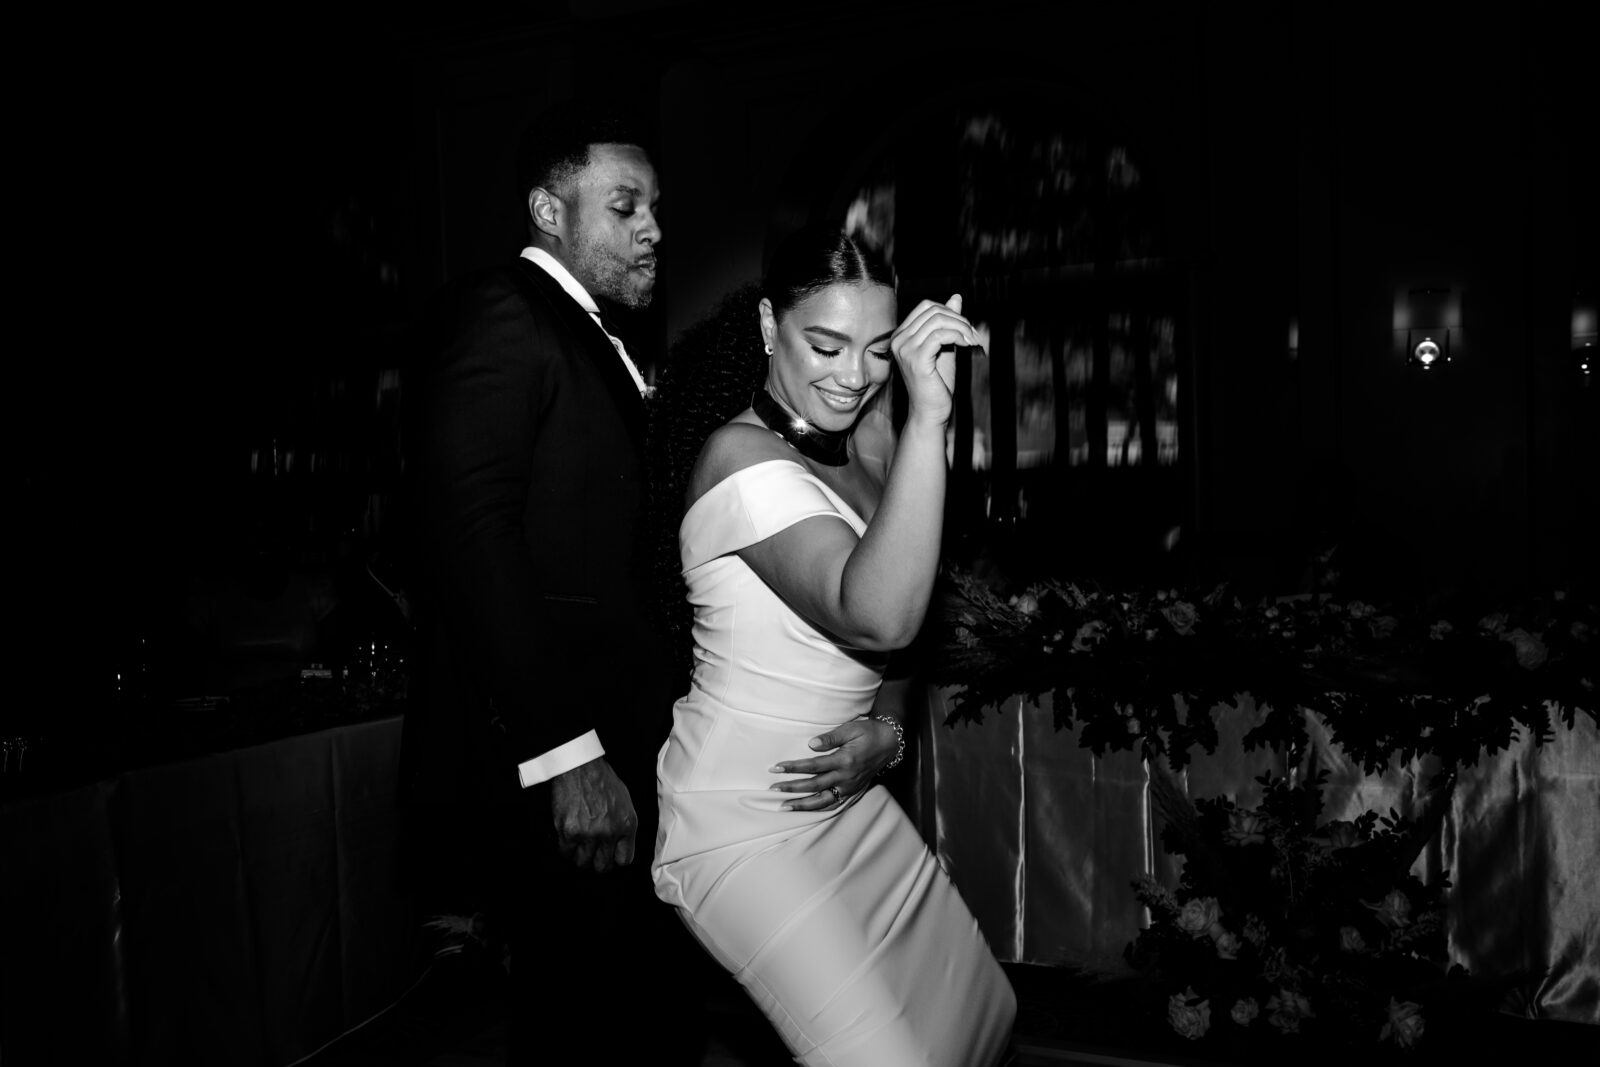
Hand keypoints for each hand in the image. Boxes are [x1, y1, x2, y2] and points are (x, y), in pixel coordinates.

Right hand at [548, 758, 636, 871]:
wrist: (580, 767)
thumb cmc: (601, 780)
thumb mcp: (625, 802)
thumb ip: (624, 825)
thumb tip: (620, 845)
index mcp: (627, 825)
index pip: (624, 859)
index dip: (615, 859)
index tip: (609, 857)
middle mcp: (610, 832)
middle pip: (603, 866)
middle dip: (597, 862)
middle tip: (592, 855)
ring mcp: (589, 834)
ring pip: (583, 863)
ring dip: (580, 858)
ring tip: (579, 849)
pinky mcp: (569, 832)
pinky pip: (566, 853)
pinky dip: (566, 850)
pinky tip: (568, 841)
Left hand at [768, 718, 898, 810]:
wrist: (890, 743)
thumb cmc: (868, 732)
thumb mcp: (850, 729)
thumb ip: (830, 738)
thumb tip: (810, 744)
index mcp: (844, 760)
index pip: (812, 766)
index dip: (793, 768)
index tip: (776, 768)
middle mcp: (846, 777)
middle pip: (814, 786)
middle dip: (792, 788)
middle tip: (773, 789)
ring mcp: (850, 787)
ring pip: (823, 800)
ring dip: (802, 805)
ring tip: (784, 807)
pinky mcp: (853, 791)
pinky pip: (834, 803)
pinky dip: (818, 808)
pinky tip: (806, 810)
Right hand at [889, 294, 980, 426]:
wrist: (931, 411)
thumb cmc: (937, 382)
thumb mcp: (945, 346)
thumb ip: (948, 322)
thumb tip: (956, 297)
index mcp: (901, 335)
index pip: (926, 306)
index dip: (950, 311)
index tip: (966, 328)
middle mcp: (899, 340)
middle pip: (933, 310)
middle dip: (959, 319)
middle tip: (973, 335)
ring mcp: (905, 350)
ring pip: (938, 321)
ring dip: (961, 328)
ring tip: (972, 341)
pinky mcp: (916, 360)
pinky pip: (940, 335)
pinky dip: (958, 337)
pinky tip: (967, 346)